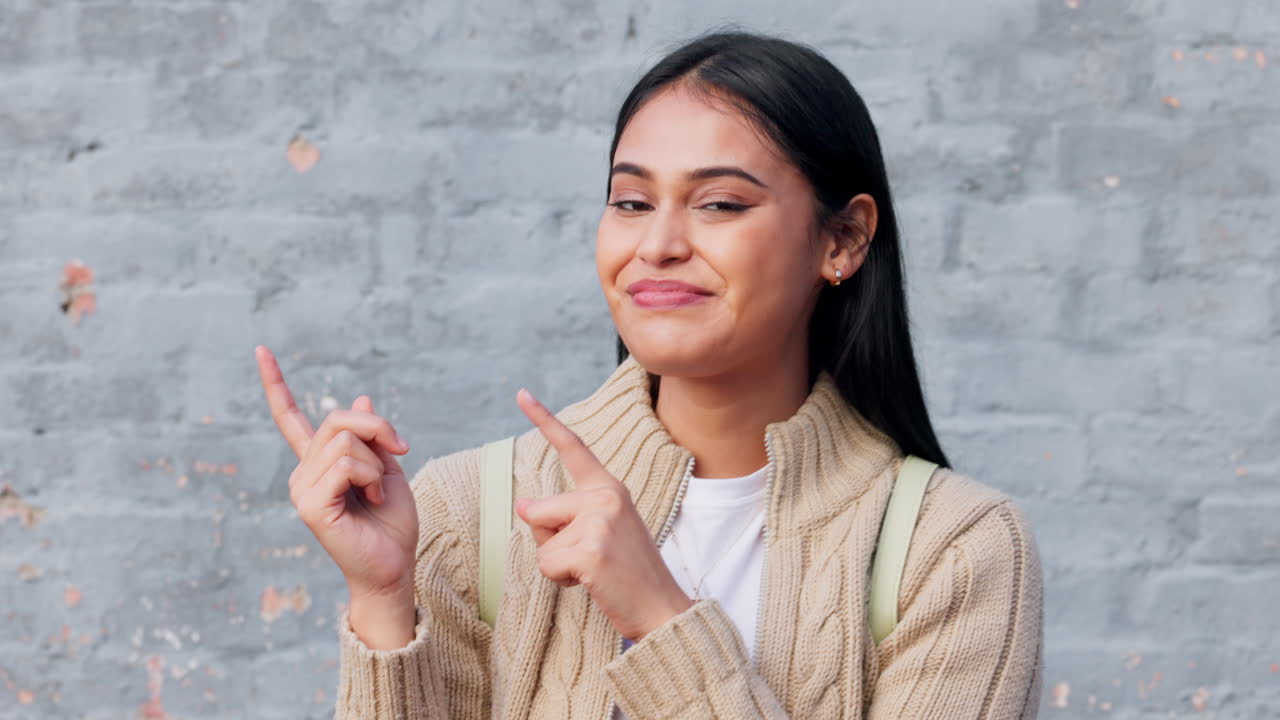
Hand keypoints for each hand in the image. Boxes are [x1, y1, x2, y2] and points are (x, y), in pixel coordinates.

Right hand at [255, 345, 418, 602]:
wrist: (395, 566)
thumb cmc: (392, 523)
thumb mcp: (389, 468)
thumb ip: (373, 437)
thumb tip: (361, 399)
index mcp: (318, 463)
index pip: (291, 418)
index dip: (276, 384)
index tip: (261, 350)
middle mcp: (303, 473)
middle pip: (338, 420)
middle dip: (379, 430)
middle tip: (402, 451)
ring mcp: (302, 489)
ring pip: (345, 442)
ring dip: (377, 462)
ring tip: (378, 492)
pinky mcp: (311, 506)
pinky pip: (346, 465)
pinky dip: (371, 477)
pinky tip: (373, 499)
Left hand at [512, 388, 693, 641]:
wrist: (662, 608)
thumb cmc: (628, 573)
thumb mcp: (599, 533)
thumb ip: (564, 515)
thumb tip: (522, 505)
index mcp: (609, 487)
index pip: (573, 447)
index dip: (544, 420)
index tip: (521, 393)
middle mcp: (605, 495)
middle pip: (537, 510)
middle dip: (550, 540)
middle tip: (591, 558)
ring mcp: (598, 521)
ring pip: (540, 542)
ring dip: (557, 564)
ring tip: (593, 570)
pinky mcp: (590, 549)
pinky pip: (546, 565)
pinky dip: (561, 581)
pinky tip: (592, 582)